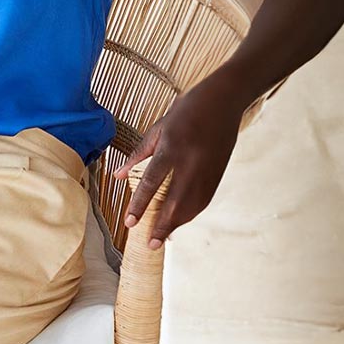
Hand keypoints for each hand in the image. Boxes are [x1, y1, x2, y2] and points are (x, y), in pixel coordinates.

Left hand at [113, 79, 243, 249]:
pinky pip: (204, 199)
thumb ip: (138, 154)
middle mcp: (192, 162)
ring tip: (163, 237)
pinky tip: (181, 221)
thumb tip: (118, 176)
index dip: (140, 205)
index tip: (130, 224)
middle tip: (151, 244)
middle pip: (176, 202)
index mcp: (172, 147)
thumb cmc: (187, 109)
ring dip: (178, 223)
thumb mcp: (158, 127)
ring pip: (193, 205)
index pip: (152, 183)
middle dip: (162, 226)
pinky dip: (191, 213)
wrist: (225, 99)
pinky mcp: (219, 173)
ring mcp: (208, 169)